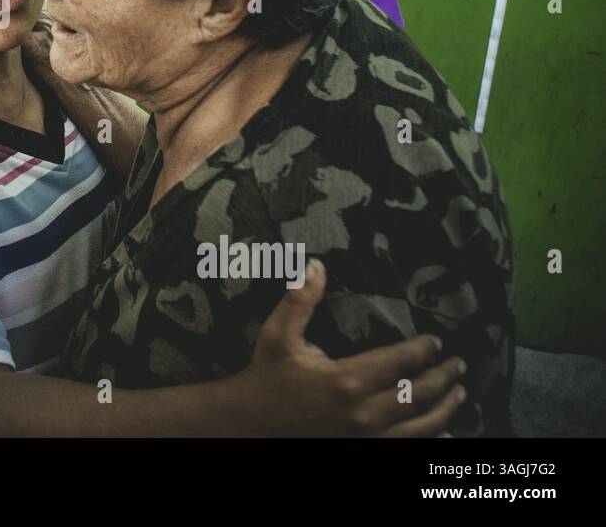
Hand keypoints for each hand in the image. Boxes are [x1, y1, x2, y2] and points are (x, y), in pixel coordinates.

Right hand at [238, 259, 467, 435]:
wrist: (252, 422)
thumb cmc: (267, 375)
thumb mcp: (278, 334)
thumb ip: (299, 300)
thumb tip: (317, 263)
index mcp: (344, 380)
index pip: (398, 363)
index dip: (422, 351)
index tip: (436, 341)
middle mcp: (361, 412)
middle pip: (417, 395)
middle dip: (443, 378)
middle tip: (459, 364)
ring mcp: (364, 437)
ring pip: (420, 426)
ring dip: (445, 408)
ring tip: (460, 392)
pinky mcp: (362, 449)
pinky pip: (407, 446)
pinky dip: (430, 437)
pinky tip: (444, 429)